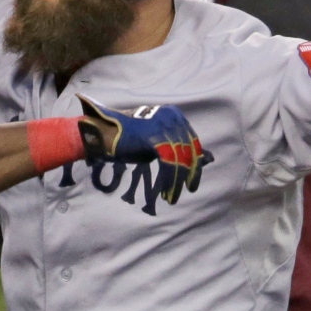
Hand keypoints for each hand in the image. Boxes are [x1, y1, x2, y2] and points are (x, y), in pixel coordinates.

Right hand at [75, 94, 213, 204]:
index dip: (195, 163)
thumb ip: (182, 148)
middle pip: (189, 149)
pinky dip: (169, 180)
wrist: (100, 134)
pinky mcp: (152, 136)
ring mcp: (162, 124)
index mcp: (174, 114)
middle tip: (189, 189)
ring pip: (179, 158)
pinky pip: (168, 162)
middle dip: (190, 173)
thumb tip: (210, 159)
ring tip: (173, 196)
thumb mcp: (159, 142)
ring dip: (177, 181)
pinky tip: (167, 192)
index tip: (192, 181)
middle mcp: (171, 116)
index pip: (193, 141)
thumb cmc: (128, 139)